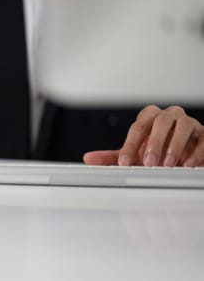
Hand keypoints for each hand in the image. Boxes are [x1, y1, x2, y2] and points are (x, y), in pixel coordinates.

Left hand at [84, 105, 203, 166]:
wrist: (181, 158)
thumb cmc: (156, 153)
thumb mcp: (134, 155)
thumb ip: (112, 156)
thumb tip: (89, 158)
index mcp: (150, 118)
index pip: (138, 127)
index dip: (130, 145)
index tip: (125, 163)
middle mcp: (169, 116)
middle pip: (161, 121)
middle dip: (154, 142)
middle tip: (148, 162)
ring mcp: (189, 124)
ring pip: (183, 125)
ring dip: (174, 145)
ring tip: (167, 164)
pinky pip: (203, 138)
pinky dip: (196, 152)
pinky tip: (187, 164)